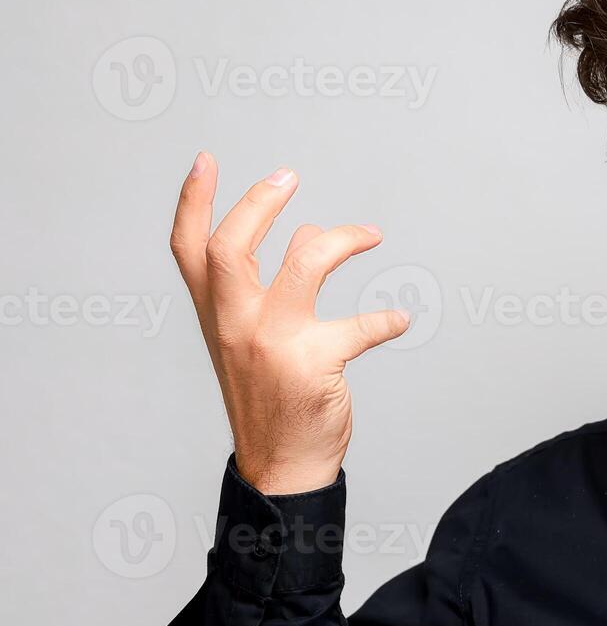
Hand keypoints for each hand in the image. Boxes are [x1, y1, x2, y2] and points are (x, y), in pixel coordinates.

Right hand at [169, 152, 409, 494]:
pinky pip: (361, 327)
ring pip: (303, 264)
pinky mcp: (312, 363)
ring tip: (372, 234)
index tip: (205, 160)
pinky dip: (386, 320)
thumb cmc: (272, 396)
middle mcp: (233, 324)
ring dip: (342, 239)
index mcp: (215, 315)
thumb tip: (309, 233)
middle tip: (289, 177)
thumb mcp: (257, 339)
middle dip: (258, 203)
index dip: (191, 201)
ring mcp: (271, 343)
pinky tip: (399, 319)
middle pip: (231, 247)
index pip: (188, 250)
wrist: (282, 465)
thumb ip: (272, 287)